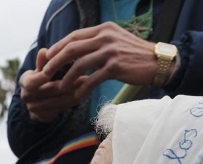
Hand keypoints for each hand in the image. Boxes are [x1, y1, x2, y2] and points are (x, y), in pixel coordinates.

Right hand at [19, 48, 87, 122]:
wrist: (38, 98)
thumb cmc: (43, 77)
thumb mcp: (43, 67)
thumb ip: (44, 61)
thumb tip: (44, 51)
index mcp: (24, 82)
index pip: (32, 82)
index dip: (45, 77)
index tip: (62, 69)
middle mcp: (26, 97)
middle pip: (48, 92)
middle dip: (67, 84)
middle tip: (85, 77)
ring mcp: (33, 108)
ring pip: (57, 101)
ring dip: (74, 93)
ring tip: (88, 85)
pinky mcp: (43, 116)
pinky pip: (61, 109)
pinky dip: (73, 101)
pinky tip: (84, 93)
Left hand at [43, 22, 173, 99]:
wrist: (158, 62)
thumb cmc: (134, 54)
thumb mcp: (115, 41)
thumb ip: (98, 42)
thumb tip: (76, 48)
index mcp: (103, 29)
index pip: (74, 36)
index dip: (58, 47)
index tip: (48, 58)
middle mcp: (106, 37)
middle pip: (72, 48)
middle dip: (55, 61)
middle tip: (45, 73)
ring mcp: (110, 51)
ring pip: (79, 64)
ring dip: (66, 77)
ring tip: (59, 87)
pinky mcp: (115, 67)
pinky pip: (92, 79)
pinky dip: (82, 88)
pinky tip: (76, 95)